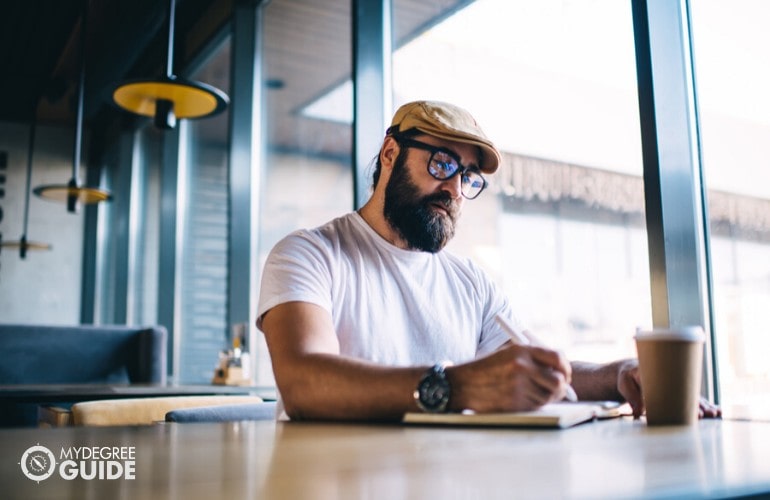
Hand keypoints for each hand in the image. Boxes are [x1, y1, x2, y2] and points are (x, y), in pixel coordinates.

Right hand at [449, 344, 571, 412]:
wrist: (461, 385)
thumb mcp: (507, 355)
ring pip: (549, 396)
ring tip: (531, 393)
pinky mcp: (514, 402)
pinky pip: (536, 406)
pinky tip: (521, 398)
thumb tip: (560, 371)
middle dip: (561, 387)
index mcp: (521, 350)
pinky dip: (534, 404)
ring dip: (546, 397)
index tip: (565, 374)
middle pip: (558, 380)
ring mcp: (518, 385)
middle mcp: (522, 366)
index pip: (557, 357)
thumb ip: (532, 359)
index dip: (565, 367)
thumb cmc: (485, 370)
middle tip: (558, 390)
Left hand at [615, 359, 721, 418]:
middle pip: (687, 393)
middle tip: (705, 414)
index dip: (685, 398)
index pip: (675, 387)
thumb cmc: (627, 376)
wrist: (630, 370)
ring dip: (704, 406)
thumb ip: (631, 396)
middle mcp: (672, 379)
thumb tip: (639, 413)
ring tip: (714, 414)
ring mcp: (677, 385)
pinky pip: (692, 398)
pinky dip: (704, 404)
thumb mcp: (624, 383)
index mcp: (660, 373)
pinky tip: (716, 411)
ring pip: (693, 396)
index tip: (694, 409)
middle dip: (697, 404)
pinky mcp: (679, 392)